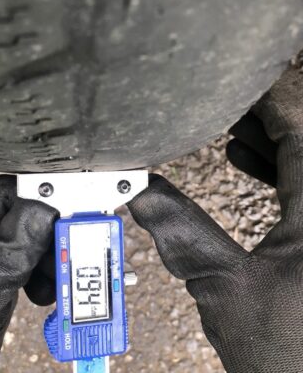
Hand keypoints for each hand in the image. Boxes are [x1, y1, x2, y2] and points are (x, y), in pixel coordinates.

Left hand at [0, 175, 57, 372]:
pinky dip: (38, 271)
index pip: (4, 195)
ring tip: (54, 284)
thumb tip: (44, 212)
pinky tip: (42, 289)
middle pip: (17, 214)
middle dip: (48, 237)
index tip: (70, 226)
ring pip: (24, 235)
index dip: (42, 205)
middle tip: (66, 261)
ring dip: (47, 257)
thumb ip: (8, 255)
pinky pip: (20, 257)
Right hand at [128, 60, 302, 372]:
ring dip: (274, 138)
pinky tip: (256, 163)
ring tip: (237, 131)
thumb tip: (141, 194)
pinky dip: (284, 165)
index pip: (299, 128)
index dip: (267, 99)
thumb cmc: (284, 353)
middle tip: (230, 105)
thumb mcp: (224, 289)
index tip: (237, 83)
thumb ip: (182, 234)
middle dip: (268, 115)